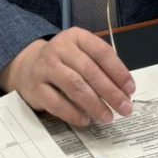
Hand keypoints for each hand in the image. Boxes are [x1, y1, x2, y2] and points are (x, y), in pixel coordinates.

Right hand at [0, 27, 135, 127]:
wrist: (27, 66)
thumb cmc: (64, 62)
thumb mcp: (81, 53)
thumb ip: (101, 67)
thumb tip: (124, 92)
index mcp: (76, 37)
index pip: (102, 52)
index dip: (118, 72)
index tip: (130, 90)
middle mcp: (59, 48)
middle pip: (90, 71)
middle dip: (110, 92)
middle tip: (124, 108)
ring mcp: (45, 67)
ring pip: (74, 86)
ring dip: (95, 104)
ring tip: (108, 117)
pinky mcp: (36, 87)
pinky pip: (57, 103)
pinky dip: (74, 113)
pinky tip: (86, 120)